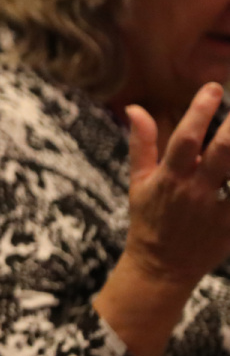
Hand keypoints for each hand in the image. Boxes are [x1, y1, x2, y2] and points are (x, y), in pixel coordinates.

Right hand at [94, 83, 229, 355]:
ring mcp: (216, 211)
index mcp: (169, 178)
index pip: (184, 139)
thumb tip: (135, 108)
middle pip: (223, 154)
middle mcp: (193, 191)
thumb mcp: (139, 181)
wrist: (160, 267)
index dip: (199, 112)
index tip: (214, 89)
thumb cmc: (149, 219)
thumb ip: (141, 143)